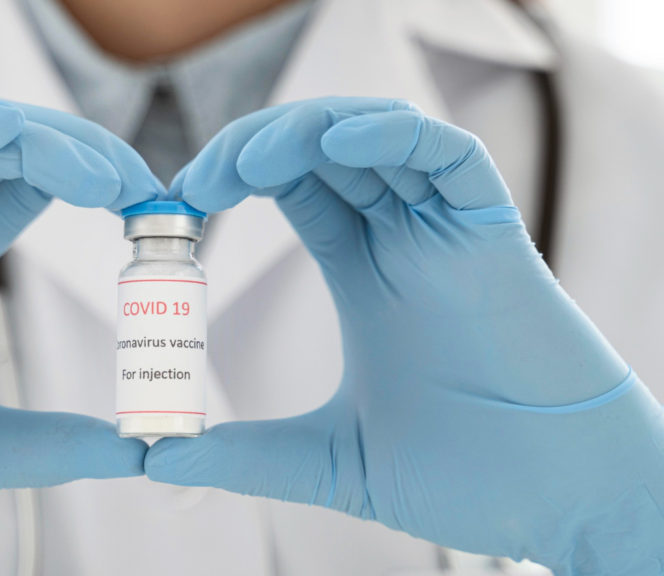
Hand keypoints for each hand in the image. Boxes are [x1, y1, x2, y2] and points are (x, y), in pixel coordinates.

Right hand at [0, 100, 155, 573]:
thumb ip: (47, 445)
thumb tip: (135, 453)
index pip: (28, 189)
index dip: (94, 182)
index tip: (156, 214)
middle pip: (11, 154)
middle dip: (88, 157)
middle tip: (149, 191)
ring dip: (46, 143)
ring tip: (111, 176)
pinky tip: (27, 152)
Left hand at [148, 98, 663, 571]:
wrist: (559, 503)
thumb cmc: (466, 477)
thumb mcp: (333, 461)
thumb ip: (250, 456)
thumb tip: (160, 461)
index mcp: (367, 273)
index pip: (295, 188)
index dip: (236, 175)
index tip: (178, 199)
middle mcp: (404, 241)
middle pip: (324, 151)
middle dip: (254, 147)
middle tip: (195, 179)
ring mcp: (448, 234)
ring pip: (377, 139)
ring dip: (308, 131)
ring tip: (249, 159)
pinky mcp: (494, 237)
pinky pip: (451, 157)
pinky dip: (396, 136)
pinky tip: (342, 144)